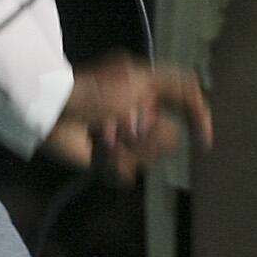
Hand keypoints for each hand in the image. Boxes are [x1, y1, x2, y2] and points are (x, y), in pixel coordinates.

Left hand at [43, 52, 212, 182]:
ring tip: (104, 137)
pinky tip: (100, 154)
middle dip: (145, 137)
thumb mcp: (138, 81)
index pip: (186, 101)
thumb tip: (183, 128)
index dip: (200, 120)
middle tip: (121, 126)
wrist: (54, 109)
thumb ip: (174, 91)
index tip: (203, 143)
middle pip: (166, 140)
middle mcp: (140, 114)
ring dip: (126, 150)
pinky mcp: (106, 158)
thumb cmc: (96, 89)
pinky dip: (114, 166)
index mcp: (149, 90)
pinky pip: (125, 174)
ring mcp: (124, 138)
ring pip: (146, 159)